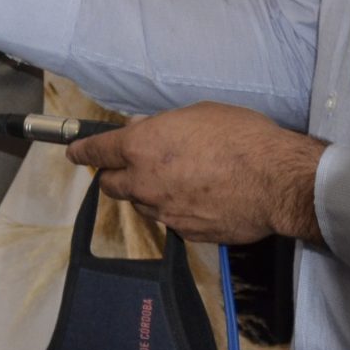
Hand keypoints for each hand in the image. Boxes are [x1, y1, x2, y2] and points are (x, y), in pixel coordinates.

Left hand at [66, 102, 324, 243]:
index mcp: (141, 148)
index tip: (74, 153)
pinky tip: (196, 200)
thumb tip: (143, 131)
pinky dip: (174, 210)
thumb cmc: (240, 137)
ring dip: (146, 194)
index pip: (97, 152)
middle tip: (123, 169)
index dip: (82, 152)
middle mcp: (144, 183)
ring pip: (141, 204)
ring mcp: (164, 212)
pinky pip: (170, 220)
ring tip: (171, 182)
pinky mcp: (186, 233)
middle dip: (112, 176)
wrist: (276, 182)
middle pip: (111, 185)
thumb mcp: (197, 115)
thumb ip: (163, 126)